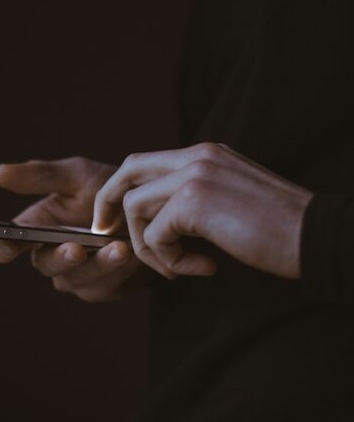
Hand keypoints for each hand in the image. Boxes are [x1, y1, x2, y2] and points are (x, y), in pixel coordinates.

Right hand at [0, 157, 141, 301]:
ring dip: (98, 265)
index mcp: (36, 228)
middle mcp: (51, 255)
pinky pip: (104, 288)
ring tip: (119, 248)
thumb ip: (41, 176)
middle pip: (44, 265)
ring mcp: (77, 276)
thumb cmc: (108, 188)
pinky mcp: (103, 288)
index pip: (6, 245)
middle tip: (77, 249)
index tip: (10, 243)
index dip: (2, 247)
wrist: (150, 207)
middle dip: (61, 258)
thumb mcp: (77, 175)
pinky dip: (118, 272)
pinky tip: (132, 255)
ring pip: (76, 280)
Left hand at [92, 143, 313, 279]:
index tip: (113, 218)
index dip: (121, 188)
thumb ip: (193, 197)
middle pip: (128, 170)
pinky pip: (155, 235)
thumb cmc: (277, 227)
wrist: (316, 236)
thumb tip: (158, 218)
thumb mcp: (228, 198)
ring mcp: (195, 175)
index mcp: (204, 154)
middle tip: (105, 232)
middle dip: (108, 202)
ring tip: (175, 266)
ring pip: (135, 206)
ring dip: (146, 245)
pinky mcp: (195, 202)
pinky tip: (198, 267)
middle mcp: (196, 156)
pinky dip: (167, 259)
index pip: (144, 162)